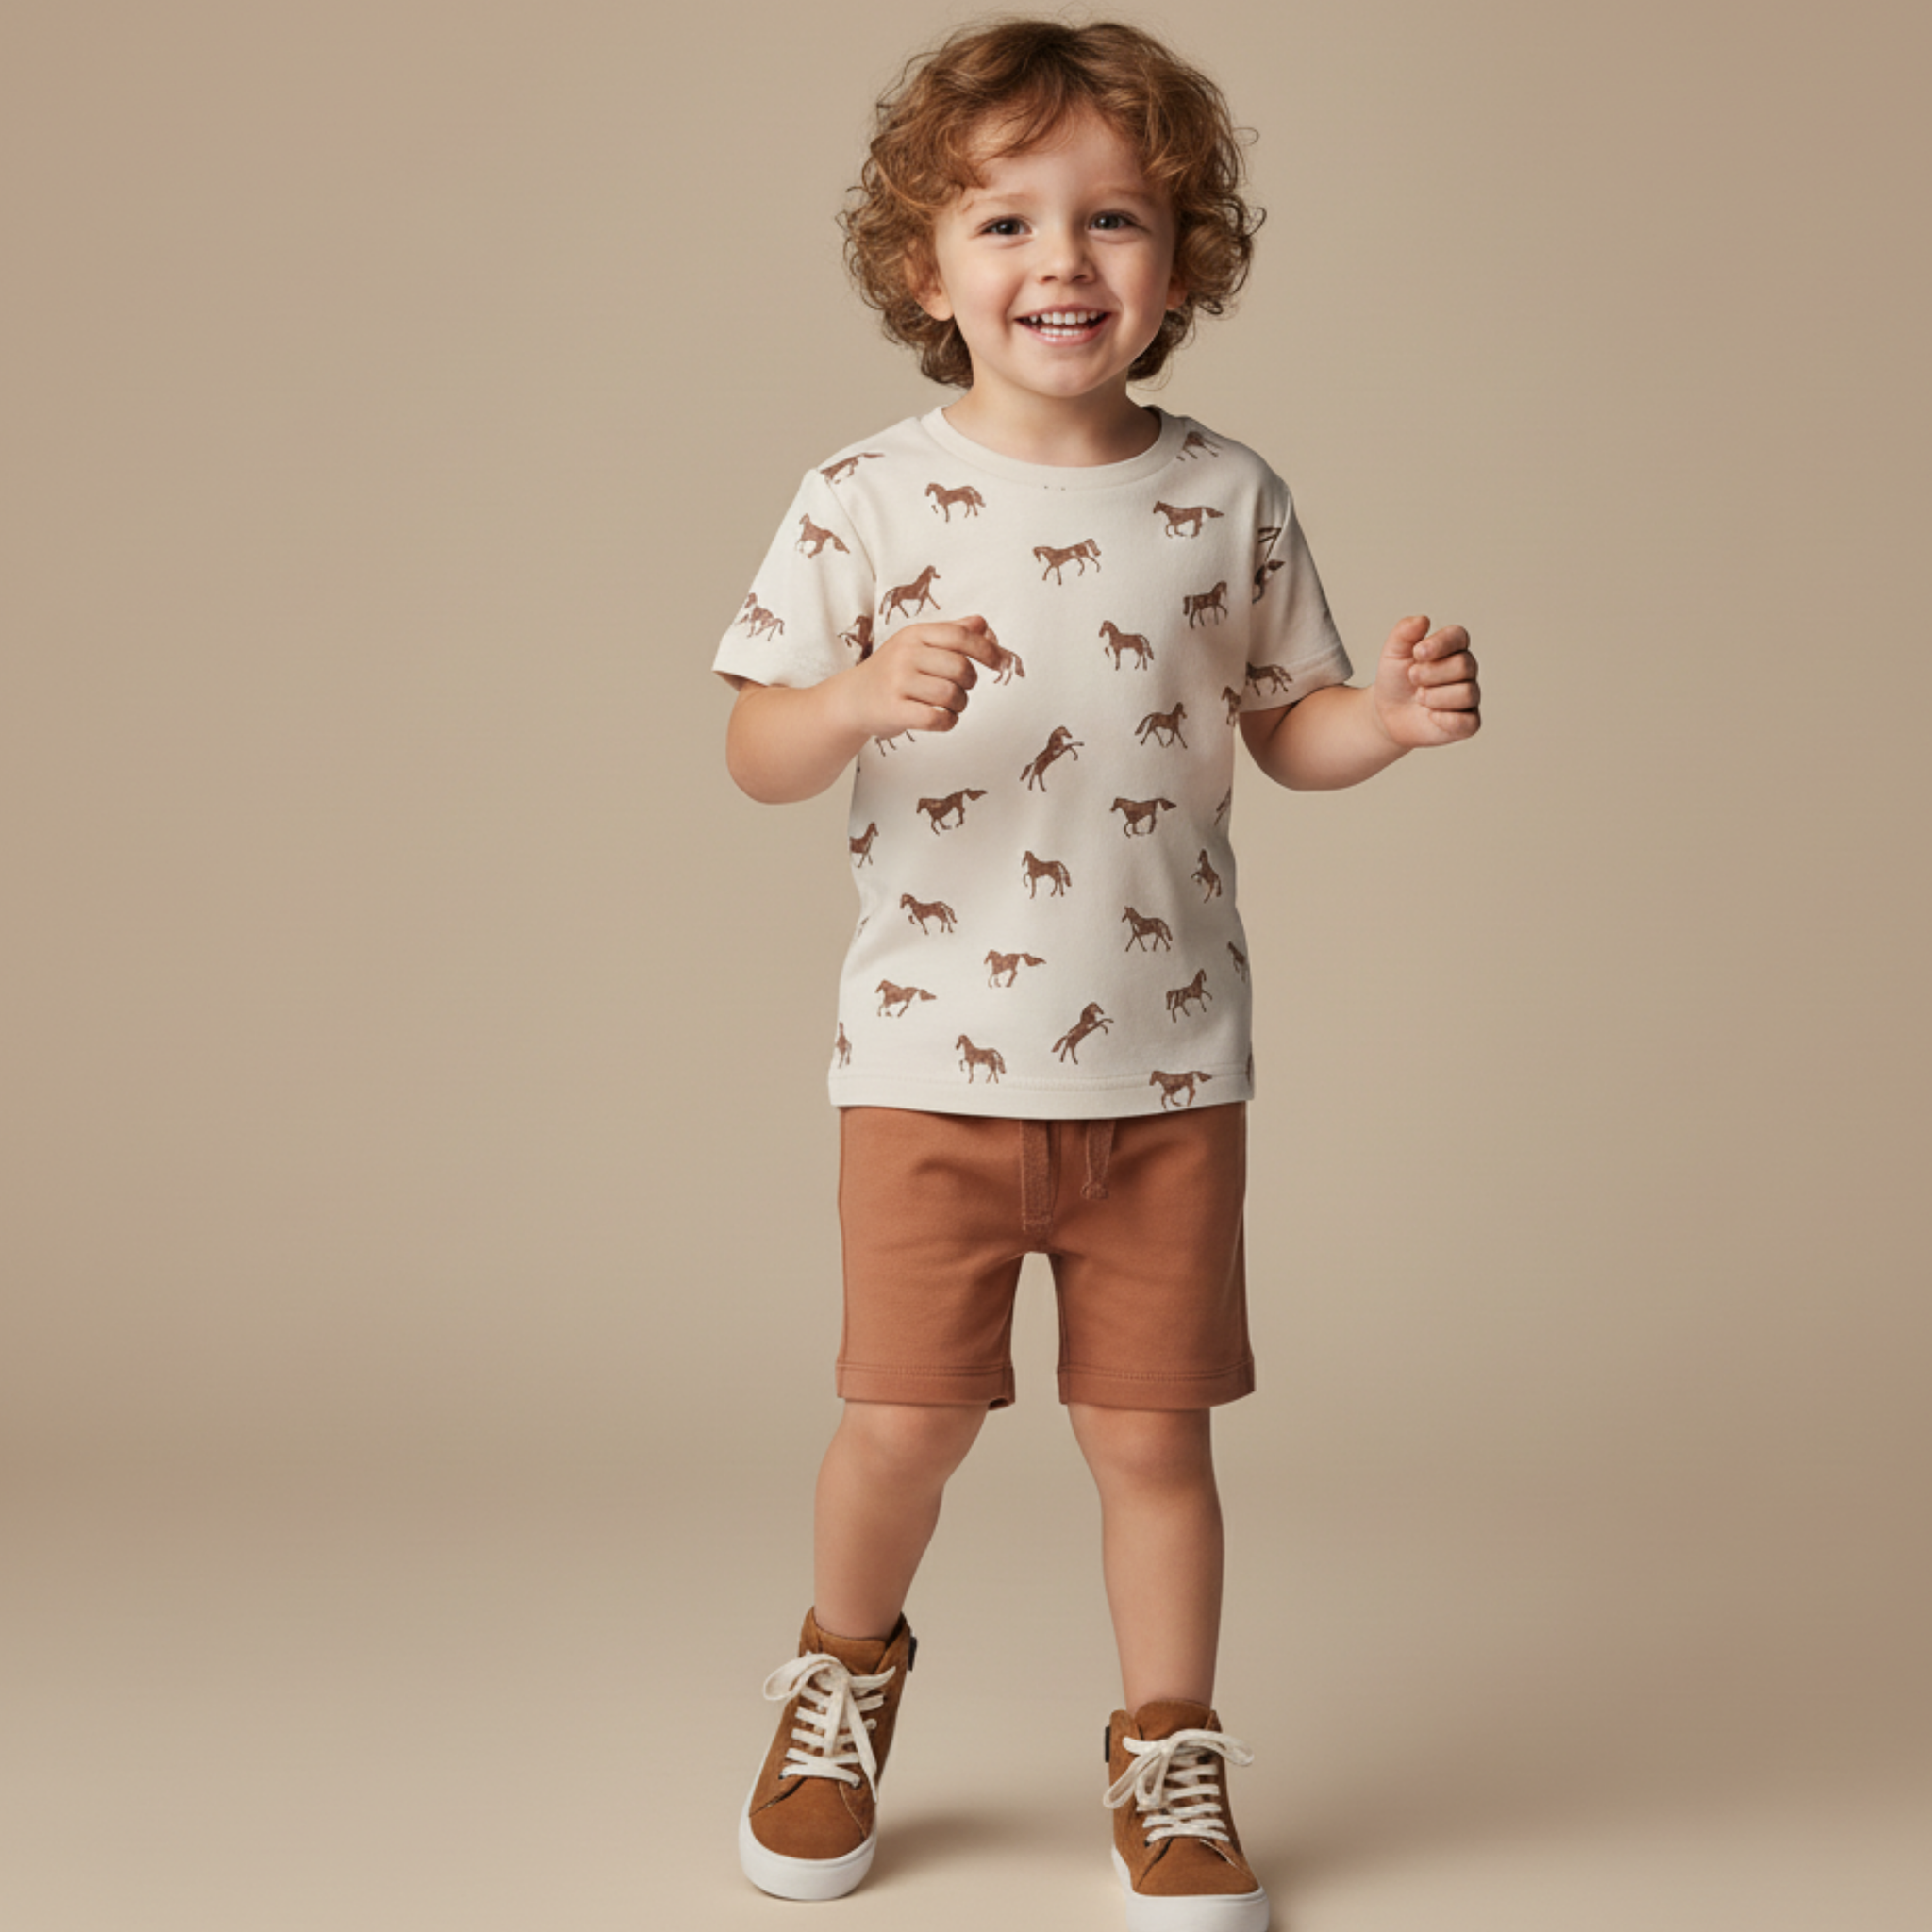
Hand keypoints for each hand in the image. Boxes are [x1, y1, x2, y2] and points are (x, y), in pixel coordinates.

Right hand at [839, 615, 1004, 739]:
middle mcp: (905, 655)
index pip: (960, 636)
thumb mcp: (917, 644)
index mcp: (915, 634)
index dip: (986, 650)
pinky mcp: (894, 711)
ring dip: (960, 705)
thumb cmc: (892, 671)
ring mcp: (898, 683)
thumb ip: (951, 633)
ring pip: (951, 695)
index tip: (999, 663)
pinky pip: (936, 718)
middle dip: (970, 683)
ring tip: (951, 706)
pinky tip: (943, 719)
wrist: (853, 698)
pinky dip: (948, 721)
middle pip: (961, 668)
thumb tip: (983, 625)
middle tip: (962, 689)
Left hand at [1369, 615, 1481, 749]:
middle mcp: (1467, 670)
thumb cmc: (1395, 680)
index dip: (1440, 643)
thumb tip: (1423, 620)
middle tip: (1412, 679)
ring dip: (1433, 697)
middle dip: (1430, 674)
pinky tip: (1430, 715)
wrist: (1386, 713)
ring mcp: (1469, 696)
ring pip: (1466, 693)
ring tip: (1419, 698)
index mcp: (1452, 647)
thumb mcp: (1393, 652)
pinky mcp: (1468, 722)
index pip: (1459, 636)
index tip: (1417, 652)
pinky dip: (1445, 719)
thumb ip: (1405, 632)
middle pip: (1463, 665)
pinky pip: (1468, 721)